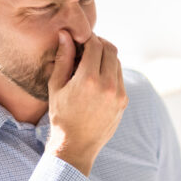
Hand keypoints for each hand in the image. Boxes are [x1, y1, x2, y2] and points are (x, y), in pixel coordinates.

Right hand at [44, 30, 127, 176]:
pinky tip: (97, 78)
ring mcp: (118, 94)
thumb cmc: (61, 116)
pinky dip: (111, 71)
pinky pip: (120, 77)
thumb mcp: (57, 86)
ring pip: (117, 62)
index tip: (80, 39)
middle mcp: (107, 85)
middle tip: (87, 46)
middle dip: (99, 43)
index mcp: (88, 80)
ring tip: (91, 63)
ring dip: (106, 57)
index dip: (88, 37)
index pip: (95, 44)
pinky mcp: (124, 101)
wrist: (76, 146)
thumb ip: (63, 58)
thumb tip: (65, 34)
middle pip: (110, 49)